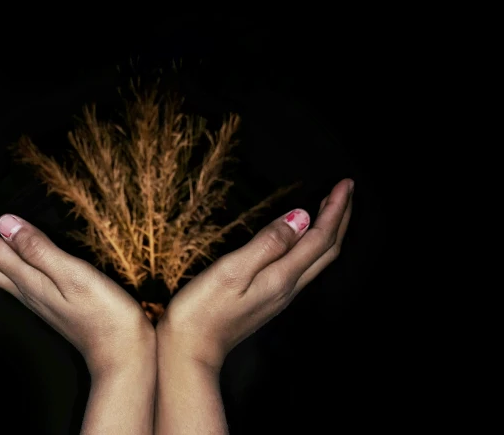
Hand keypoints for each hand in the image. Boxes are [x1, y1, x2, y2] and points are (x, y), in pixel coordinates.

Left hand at [0, 187, 154, 377]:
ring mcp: (32, 294)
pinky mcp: (44, 297)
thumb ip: (38, 249)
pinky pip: (6, 269)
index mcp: (26, 279)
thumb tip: (4, 221)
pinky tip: (8, 240)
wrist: (120, 353)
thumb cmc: (105, 315)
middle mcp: (23, 287)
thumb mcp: (74, 275)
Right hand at [157, 178, 353, 372]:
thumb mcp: (232, 270)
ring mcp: (278, 296)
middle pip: (326, 250)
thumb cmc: (202, 311)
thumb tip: (300, 217)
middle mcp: (287, 287)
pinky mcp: (267, 299)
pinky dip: (311, 245)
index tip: (345, 183)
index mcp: (281, 277)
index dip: (336, 209)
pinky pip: (302, 267)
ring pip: (317, 259)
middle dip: (340, 218)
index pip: (320, 238)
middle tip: (346, 190)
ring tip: (330, 208)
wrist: (189, 352)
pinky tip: (301, 239)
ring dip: (328, 231)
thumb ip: (267, 243)